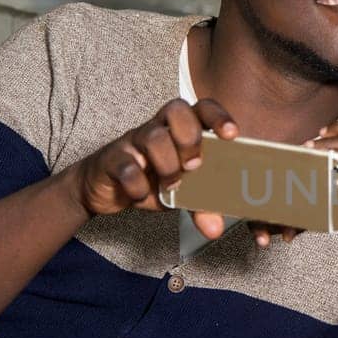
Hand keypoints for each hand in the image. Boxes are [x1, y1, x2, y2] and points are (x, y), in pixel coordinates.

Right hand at [67, 97, 236, 238]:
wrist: (105, 189)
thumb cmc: (150, 181)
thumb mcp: (180, 192)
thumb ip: (201, 205)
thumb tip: (215, 229)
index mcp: (180, 130)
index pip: (202, 108)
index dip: (218, 116)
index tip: (231, 135)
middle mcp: (158, 128)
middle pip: (177, 109)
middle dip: (190, 138)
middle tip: (194, 166)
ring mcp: (134, 141)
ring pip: (153, 136)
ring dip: (168, 164)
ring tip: (171, 186)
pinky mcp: (113, 158)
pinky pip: (126, 164)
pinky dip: (137, 184)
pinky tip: (141, 195)